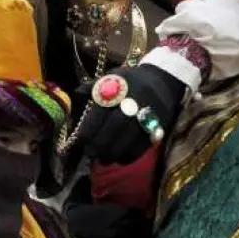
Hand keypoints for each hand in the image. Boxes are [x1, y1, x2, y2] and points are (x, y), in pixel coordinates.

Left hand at [71, 65, 185, 164]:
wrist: (163, 79)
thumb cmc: (131, 80)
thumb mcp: (112, 77)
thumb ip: (92, 87)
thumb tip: (75, 93)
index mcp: (119, 87)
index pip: (101, 110)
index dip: (90, 127)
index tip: (80, 140)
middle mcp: (134, 100)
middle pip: (116, 125)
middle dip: (101, 142)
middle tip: (90, 153)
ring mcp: (149, 112)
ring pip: (131, 136)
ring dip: (115, 152)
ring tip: (104, 160)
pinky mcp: (160, 124)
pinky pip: (145, 143)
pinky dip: (132, 154)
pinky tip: (121, 159)